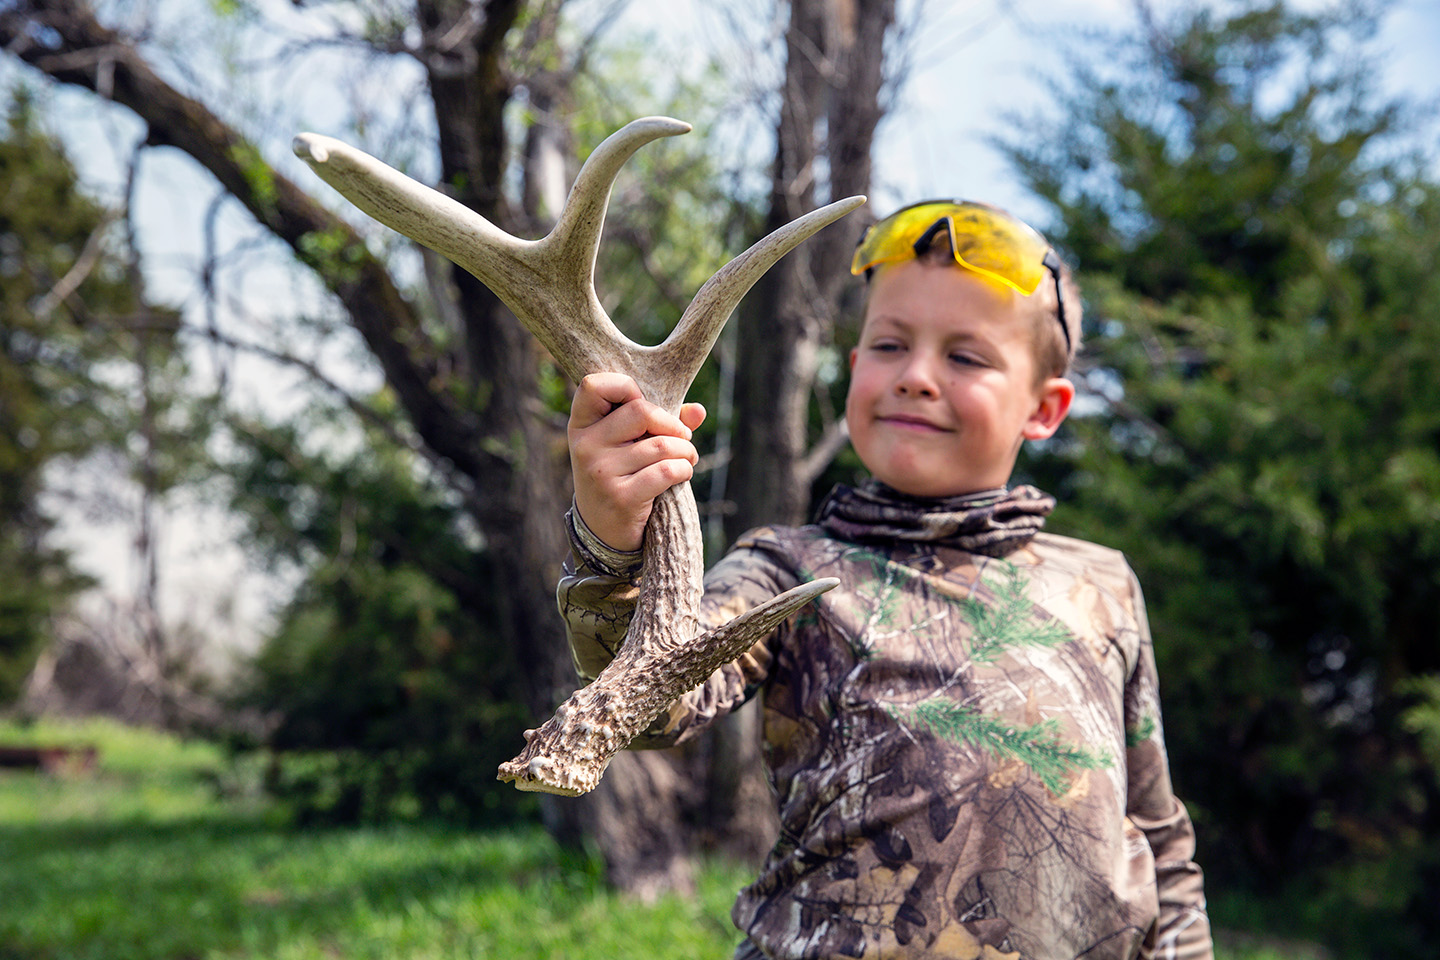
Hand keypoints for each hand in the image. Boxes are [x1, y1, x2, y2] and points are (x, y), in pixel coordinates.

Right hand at [568, 373, 706, 551]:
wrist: (603, 532)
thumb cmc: (621, 476)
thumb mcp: (627, 445)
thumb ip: (661, 422)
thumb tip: (698, 410)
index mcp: (582, 425)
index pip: (595, 385)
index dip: (626, 386)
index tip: (643, 404)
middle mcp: (585, 446)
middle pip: (640, 411)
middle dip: (672, 424)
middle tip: (682, 438)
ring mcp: (601, 472)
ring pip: (661, 445)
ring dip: (686, 451)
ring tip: (686, 459)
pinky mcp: (621, 497)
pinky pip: (666, 471)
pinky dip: (684, 470)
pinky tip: (682, 473)